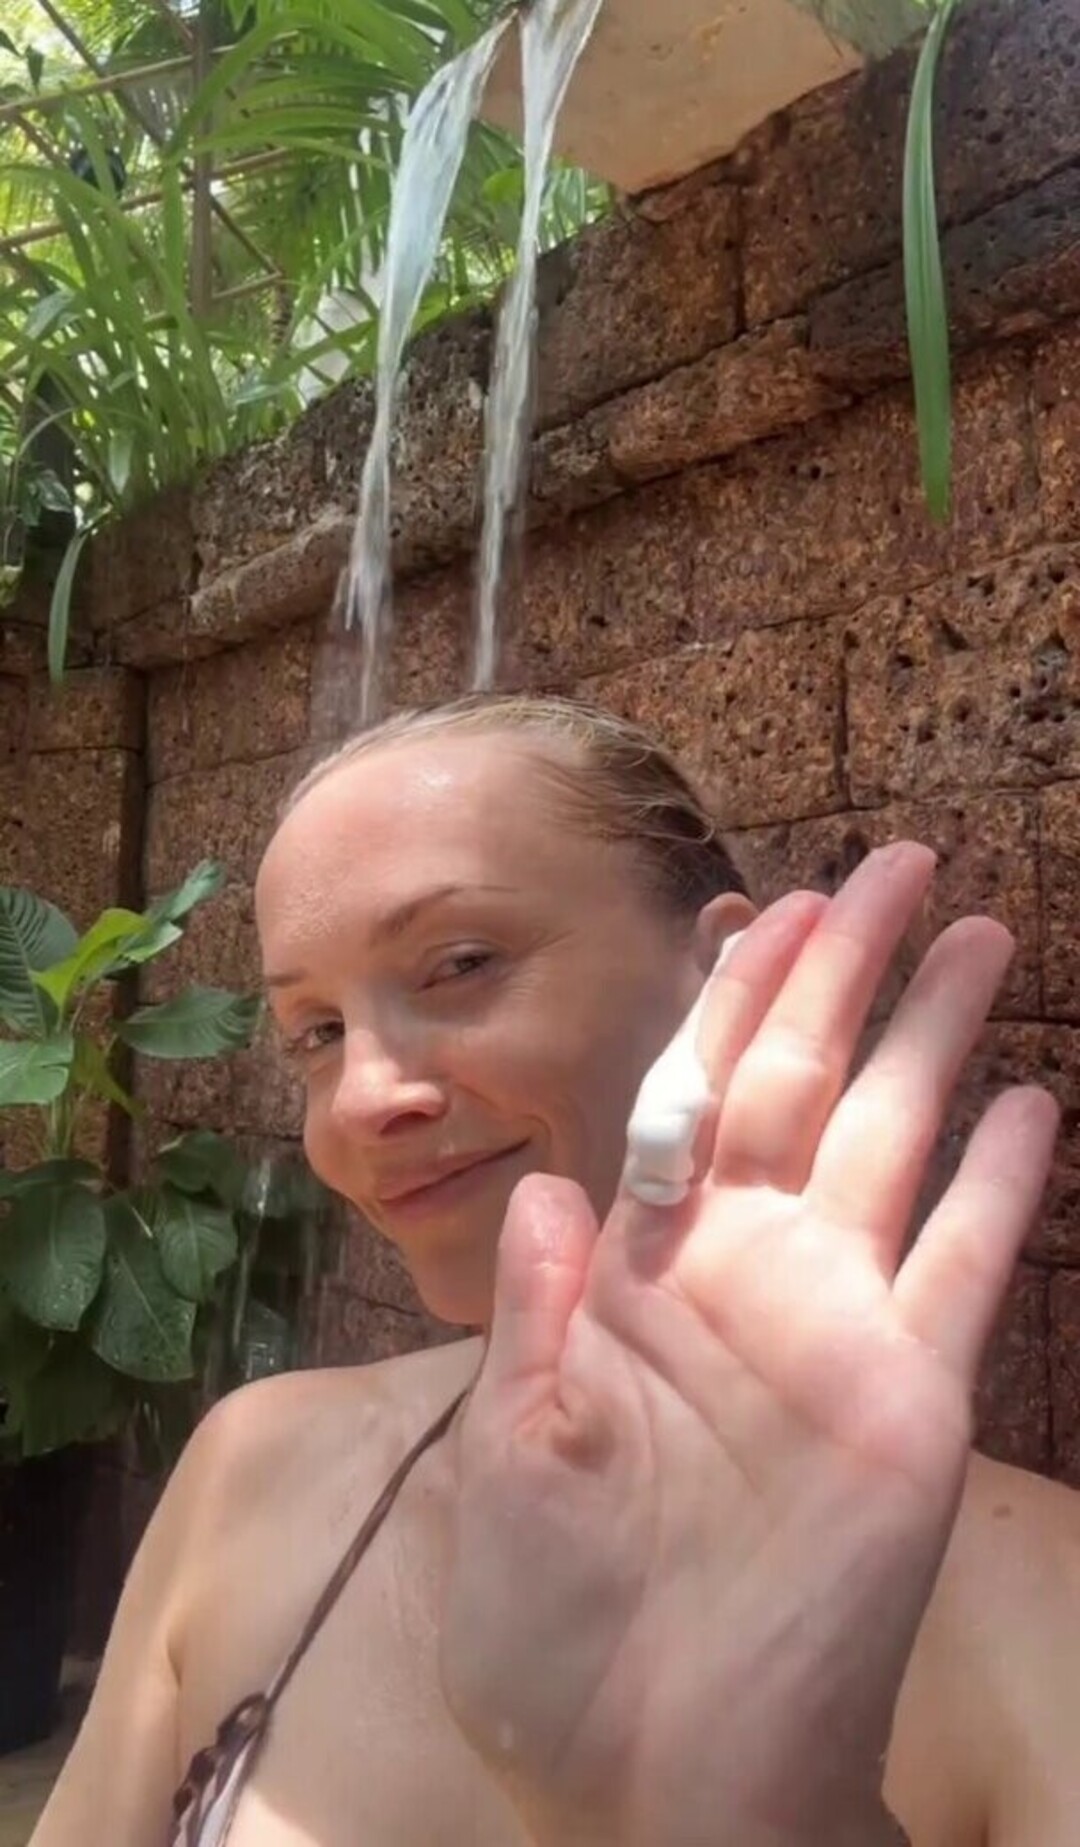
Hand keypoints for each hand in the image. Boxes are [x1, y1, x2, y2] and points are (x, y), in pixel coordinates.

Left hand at [438, 845, 1058, 1846]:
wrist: (660, 1773)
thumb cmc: (555, 1630)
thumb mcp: (510, 1463)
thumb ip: (535, 1315)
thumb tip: (547, 1184)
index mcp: (634, 1274)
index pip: (686, 1097)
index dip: (727, 999)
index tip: (763, 903)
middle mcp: (743, 1274)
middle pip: (802, 1083)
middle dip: (844, 969)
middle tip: (896, 864)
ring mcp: (836, 1326)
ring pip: (896, 1140)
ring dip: (936, 1036)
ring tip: (976, 932)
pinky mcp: (913, 1395)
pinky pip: (967, 1261)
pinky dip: (1003, 1182)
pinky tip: (1033, 1097)